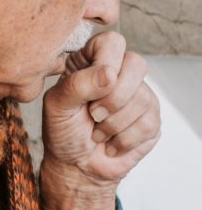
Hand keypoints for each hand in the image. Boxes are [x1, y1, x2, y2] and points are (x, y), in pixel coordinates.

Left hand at [40, 31, 160, 209]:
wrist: (76, 167)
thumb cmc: (63, 132)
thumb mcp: (57, 106)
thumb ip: (76, 84)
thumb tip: (109, 73)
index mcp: (92, 62)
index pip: (112, 41)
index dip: (107, 62)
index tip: (93, 87)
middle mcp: (119, 74)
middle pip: (136, 64)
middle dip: (113, 97)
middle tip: (93, 115)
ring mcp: (139, 94)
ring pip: (142, 97)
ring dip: (113, 124)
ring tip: (97, 132)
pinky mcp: (152, 118)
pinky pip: (148, 122)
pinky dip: (123, 140)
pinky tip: (110, 143)